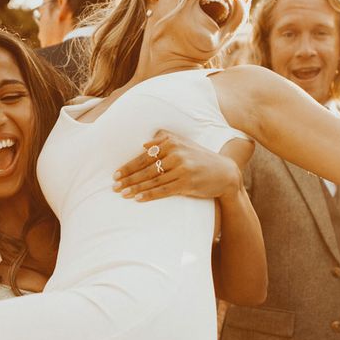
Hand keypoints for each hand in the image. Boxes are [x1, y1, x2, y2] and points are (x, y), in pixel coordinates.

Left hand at [112, 131, 241, 201]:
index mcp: (172, 142)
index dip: (128, 166)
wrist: (225, 172)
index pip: (144, 156)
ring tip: (122, 193)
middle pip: (146, 169)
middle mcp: (176, 154)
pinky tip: (137, 199)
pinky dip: (149, 195)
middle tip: (114, 186)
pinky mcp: (186, 183)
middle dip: (128, 179)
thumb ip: (164, 141)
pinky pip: (163, 190)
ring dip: (135, 188)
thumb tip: (143, 145)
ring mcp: (182, 169)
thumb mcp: (184, 144)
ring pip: (152, 181)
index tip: (116, 174)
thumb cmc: (200, 158)